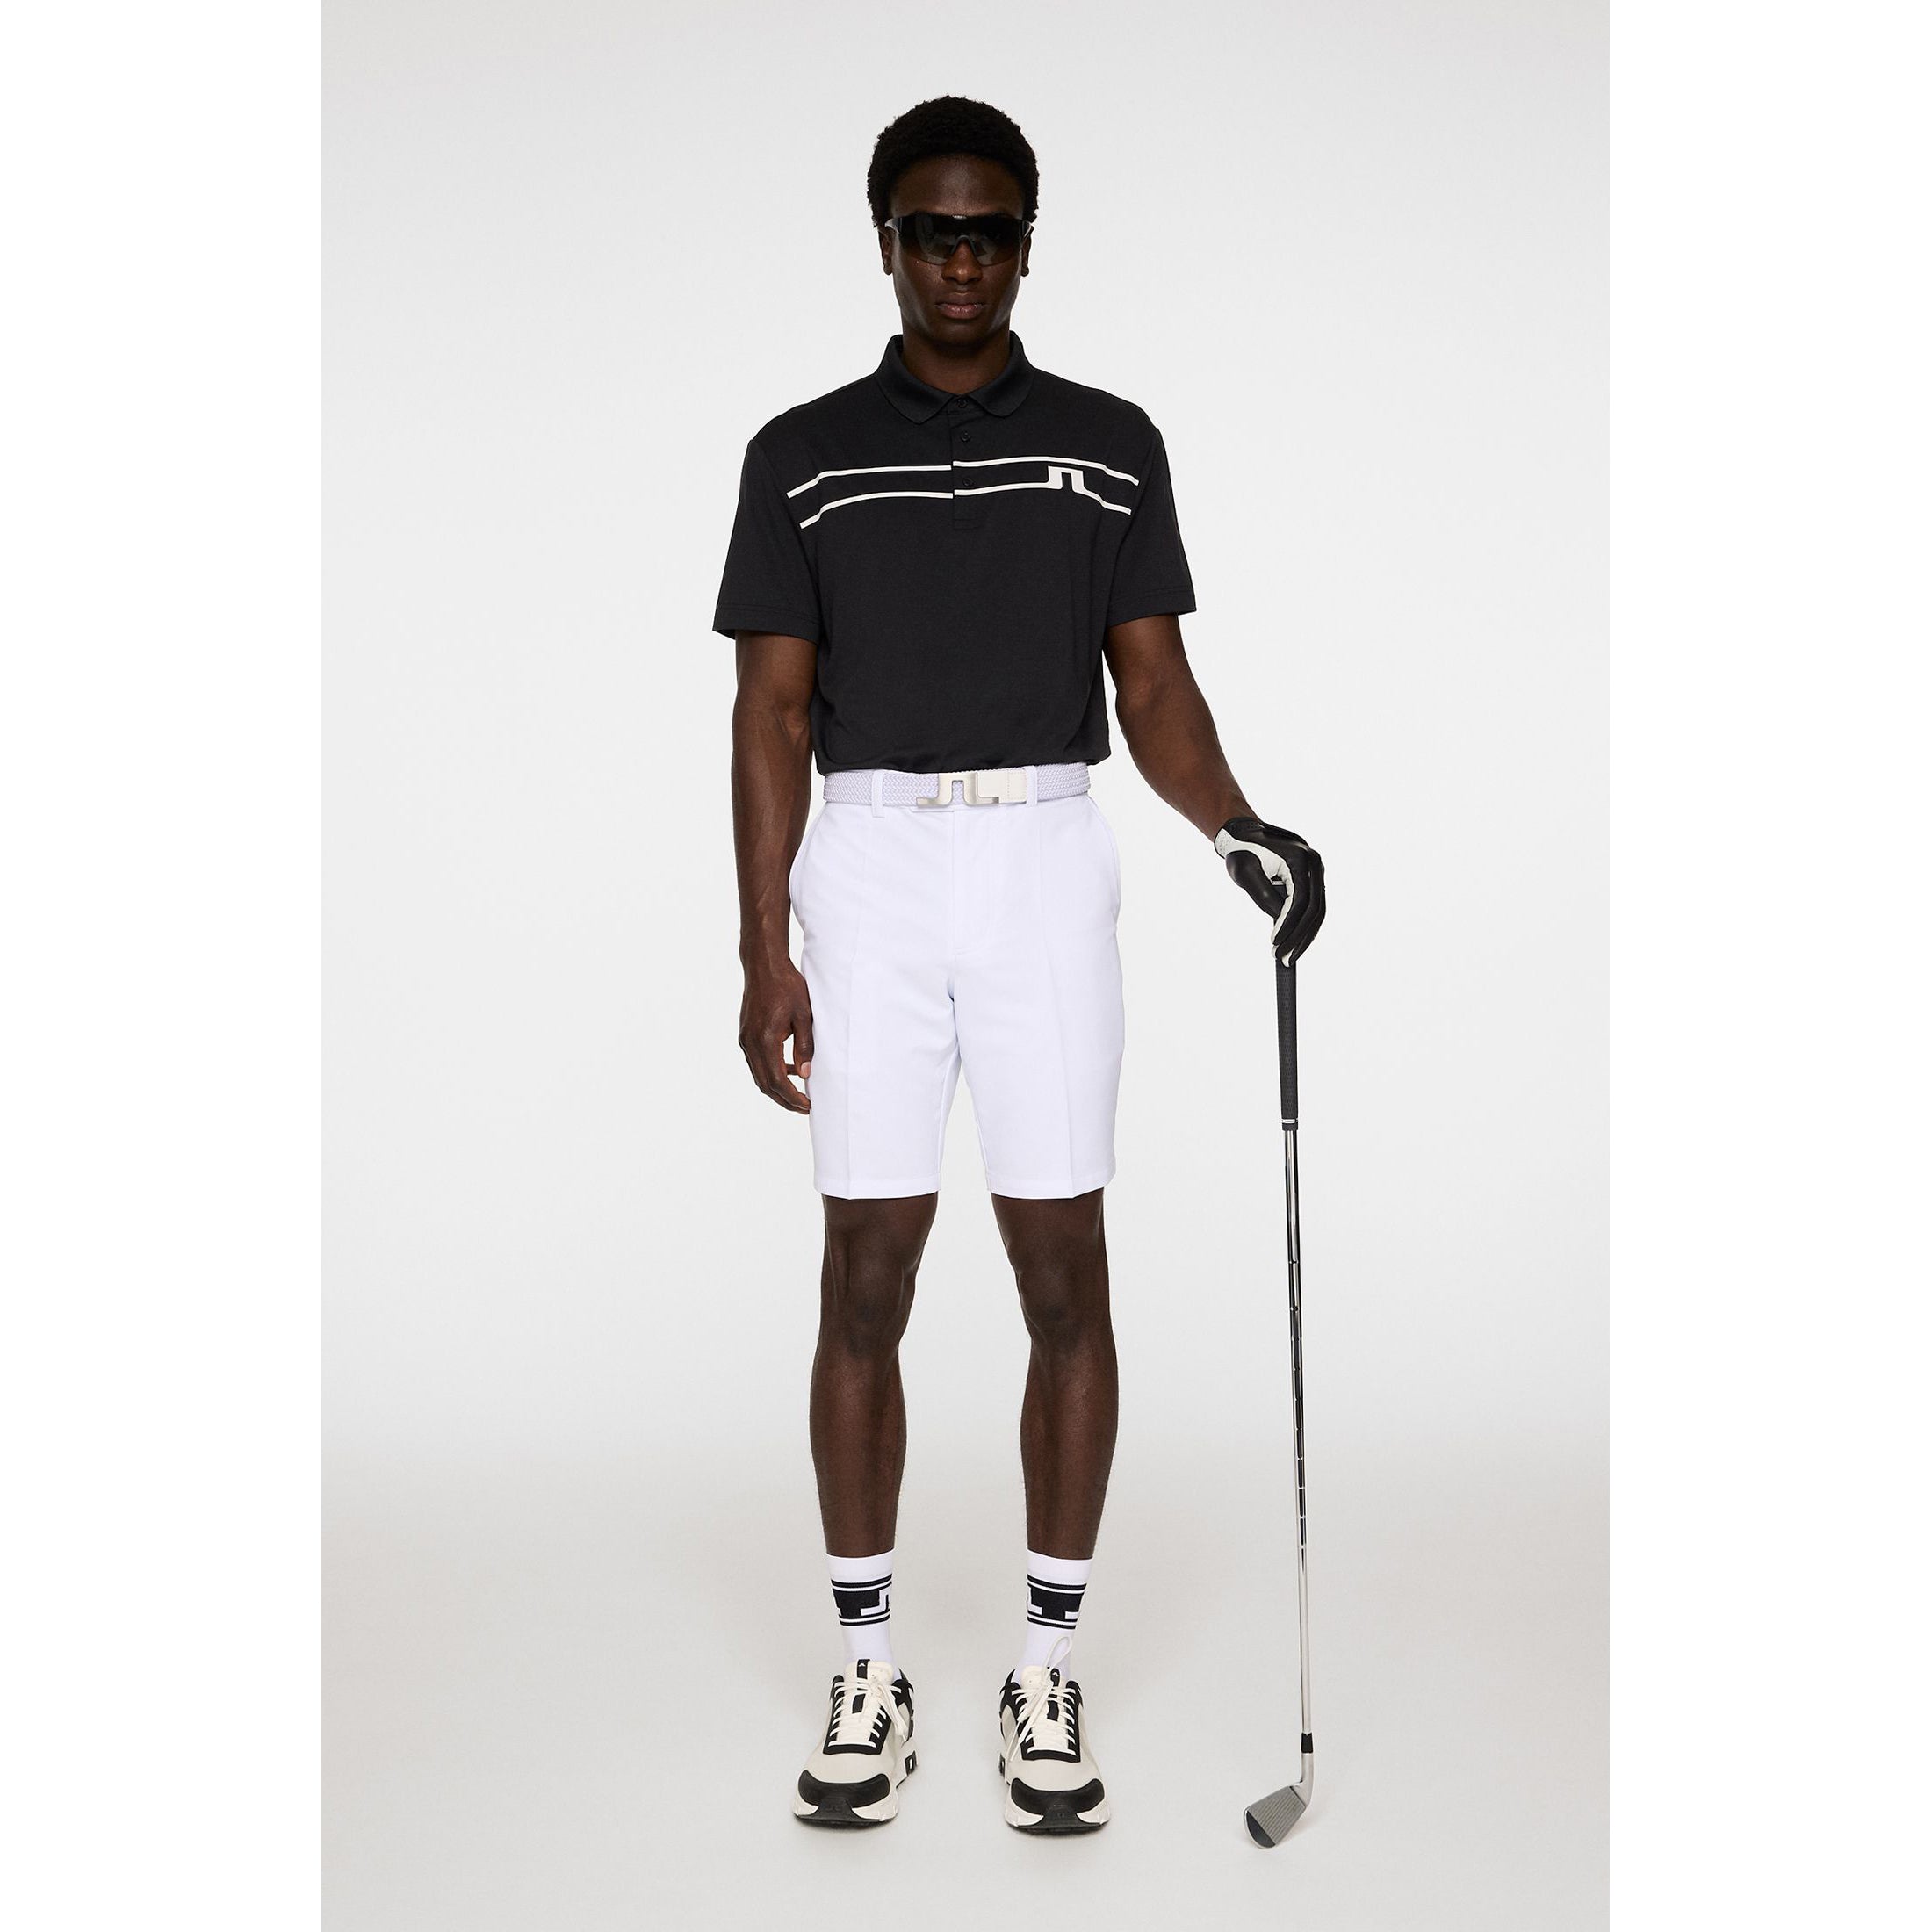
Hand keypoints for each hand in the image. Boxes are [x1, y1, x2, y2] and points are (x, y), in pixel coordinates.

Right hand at [739, 957, 814, 1112]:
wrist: (764, 965)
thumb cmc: (787, 986)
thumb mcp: (804, 1015)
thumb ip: (805, 1046)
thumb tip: (805, 1074)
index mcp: (765, 1039)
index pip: (776, 1080)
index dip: (792, 1097)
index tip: (807, 1105)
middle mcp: (750, 1042)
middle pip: (764, 1083)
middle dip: (784, 1099)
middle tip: (804, 1107)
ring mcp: (745, 1039)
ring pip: (759, 1075)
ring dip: (776, 1087)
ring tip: (798, 1094)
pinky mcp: (746, 1034)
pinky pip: (757, 1061)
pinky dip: (770, 1071)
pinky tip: (789, 1069)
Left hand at [1214, 817, 1326, 963]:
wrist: (1246, 835)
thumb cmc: (1242, 852)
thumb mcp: (1246, 874)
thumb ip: (1264, 896)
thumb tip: (1280, 922)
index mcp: (1300, 858)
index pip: (1300, 900)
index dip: (1288, 925)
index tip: (1274, 943)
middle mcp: (1314, 864)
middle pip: (1314, 909)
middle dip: (1299, 937)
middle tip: (1284, 958)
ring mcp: (1316, 871)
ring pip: (1317, 911)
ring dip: (1304, 936)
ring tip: (1288, 957)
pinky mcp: (1312, 879)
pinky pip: (1313, 907)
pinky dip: (1304, 926)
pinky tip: (1294, 943)